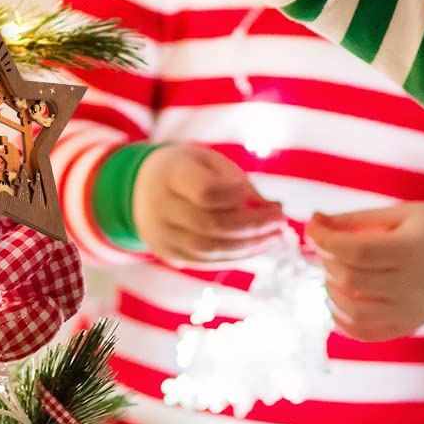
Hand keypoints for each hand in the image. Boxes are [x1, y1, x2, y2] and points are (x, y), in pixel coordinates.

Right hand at [131, 144, 284, 266]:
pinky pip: (205, 261)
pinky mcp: (168, 254)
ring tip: (275, 237)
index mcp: (171, 174)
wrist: (142, 188)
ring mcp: (161, 234)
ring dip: (249, 247)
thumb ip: (239, 184)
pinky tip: (257, 247)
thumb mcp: (210, 162)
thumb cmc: (188, 169)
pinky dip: (235, 256)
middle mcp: (160, 207)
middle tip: (281, 221)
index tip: (258, 194)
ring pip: (209, 249)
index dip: (236, 196)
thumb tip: (274, 210)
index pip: (205, 192)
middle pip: (211, 225)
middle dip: (253, 227)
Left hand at [305, 203, 423, 341]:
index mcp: (413, 251)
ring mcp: (411, 312)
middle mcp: (414, 286)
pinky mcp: (407, 326)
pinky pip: (366, 333)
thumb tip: (314, 222)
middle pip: (352, 280)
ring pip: (353, 311)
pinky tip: (336, 301)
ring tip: (333, 271)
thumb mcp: (397, 214)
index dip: (327, 240)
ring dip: (330, 290)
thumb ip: (355, 220)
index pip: (357, 252)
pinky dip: (342, 321)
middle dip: (327, 261)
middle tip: (326, 246)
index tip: (313, 226)